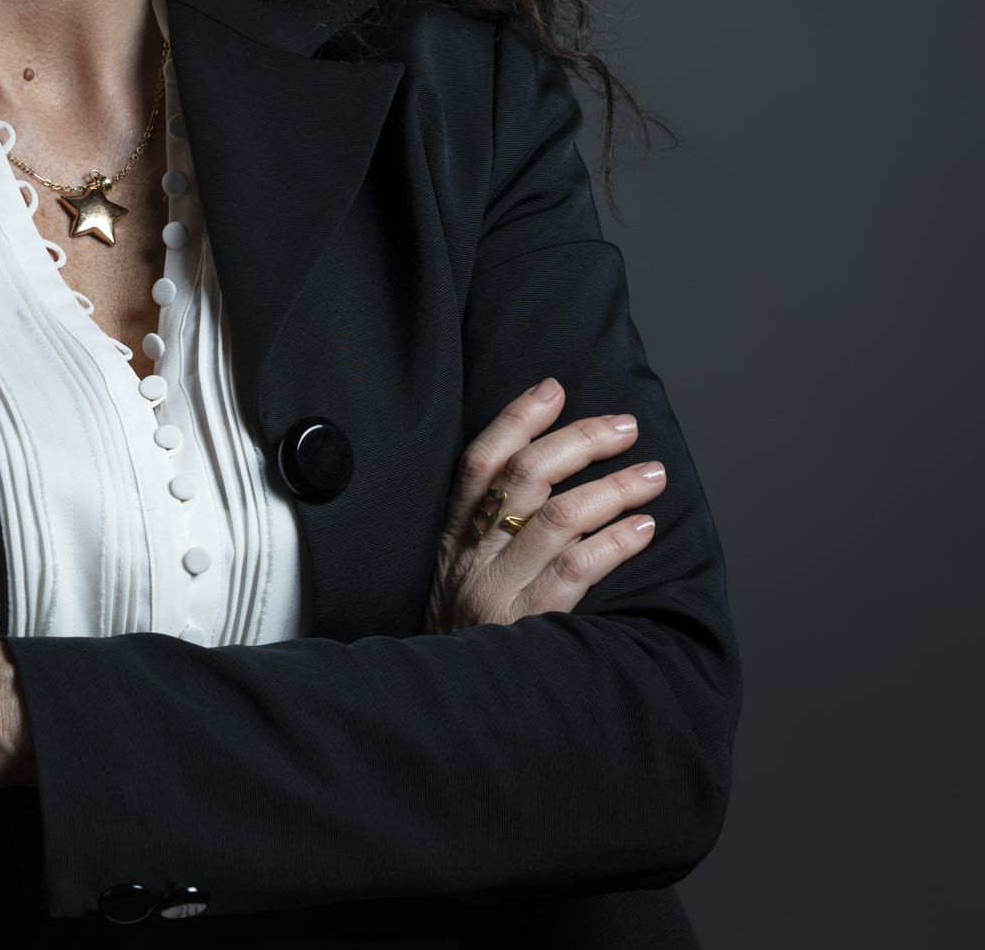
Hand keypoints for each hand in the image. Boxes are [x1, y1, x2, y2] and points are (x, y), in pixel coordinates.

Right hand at [422, 378, 664, 634]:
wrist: (446, 711)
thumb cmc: (465, 634)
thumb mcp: (455, 574)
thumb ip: (485, 529)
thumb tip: (549, 470)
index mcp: (451, 536)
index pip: (479, 461)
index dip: (517, 418)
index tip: (555, 388)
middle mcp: (471, 556)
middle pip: (525, 478)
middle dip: (580, 442)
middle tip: (625, 427)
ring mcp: (498, 591)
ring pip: (559, 518)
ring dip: (613, 489)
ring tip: (653, 475)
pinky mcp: (529, 627)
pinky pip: (577, 573)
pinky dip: (615, 545)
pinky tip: (644, 529)